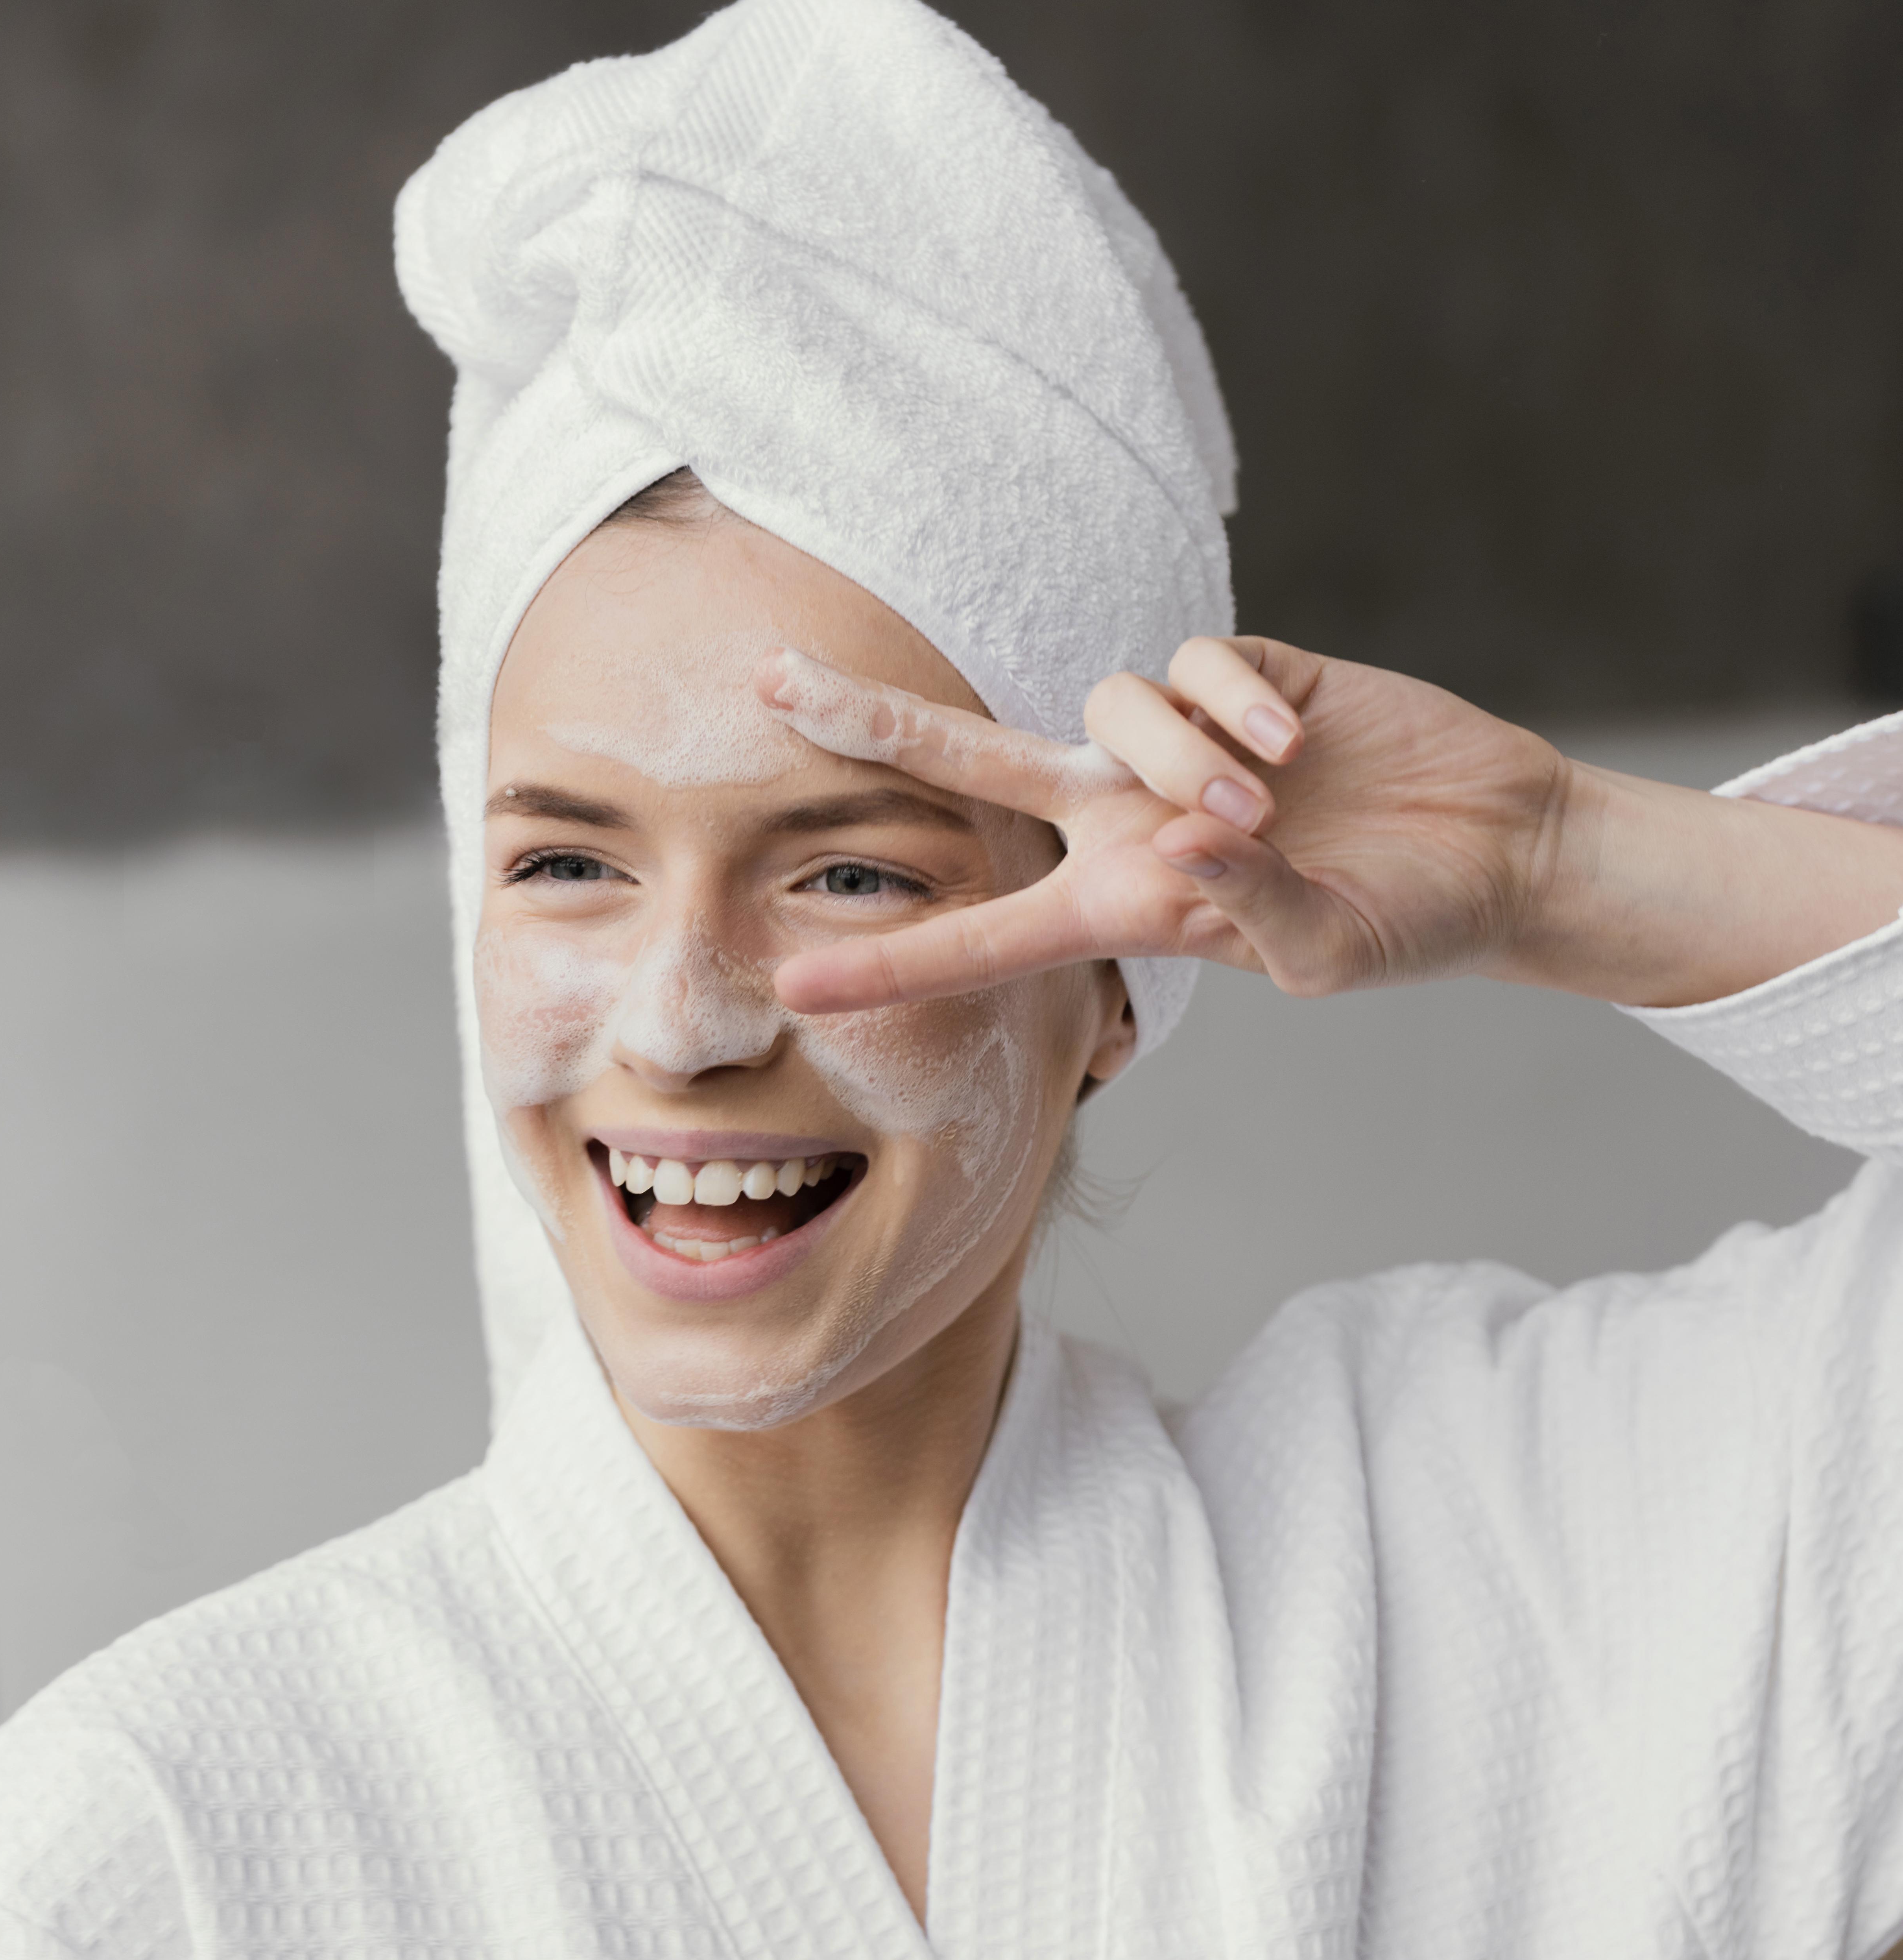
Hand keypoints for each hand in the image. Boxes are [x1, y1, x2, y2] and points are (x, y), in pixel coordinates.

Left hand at [760, 637, 1569, 1010]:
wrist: (1494, 851)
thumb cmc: (1405, 925)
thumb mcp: (1326, 952)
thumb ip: (1249, 907)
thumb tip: (1190, 833)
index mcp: (1125, 907)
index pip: (982, 937)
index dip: (888, 963)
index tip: (791, 994)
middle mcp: (1128, 820)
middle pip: (969, 761)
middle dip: (873, 720)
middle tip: (768, 685)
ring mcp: (1179, 743)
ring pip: (1108, 706)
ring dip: (1180, 751)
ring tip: (1268, 798)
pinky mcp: (1243, 674)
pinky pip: (1193, 662)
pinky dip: (1237, 701)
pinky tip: (1300, 743)